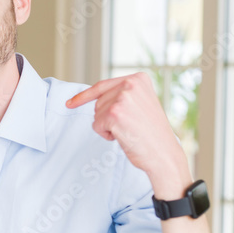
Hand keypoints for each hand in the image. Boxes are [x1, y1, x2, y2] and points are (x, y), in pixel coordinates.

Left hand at [65, 72, 188, 186]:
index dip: (84, 96)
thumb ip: (121, 95)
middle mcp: (131, 84)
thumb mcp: (140, 104)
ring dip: (108, 126)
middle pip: (98, 101)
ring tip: (129, 130)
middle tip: (130, 125)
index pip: (103, 85)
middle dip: (107, 117)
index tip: (70, 103)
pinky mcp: (114, 113)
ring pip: (96, 113)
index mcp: (139, 78)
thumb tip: (93, 97)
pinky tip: (124, 136)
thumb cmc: (151, 133)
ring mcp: (122, 98)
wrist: (164, 153)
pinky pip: (96, 125)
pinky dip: (106, 134)